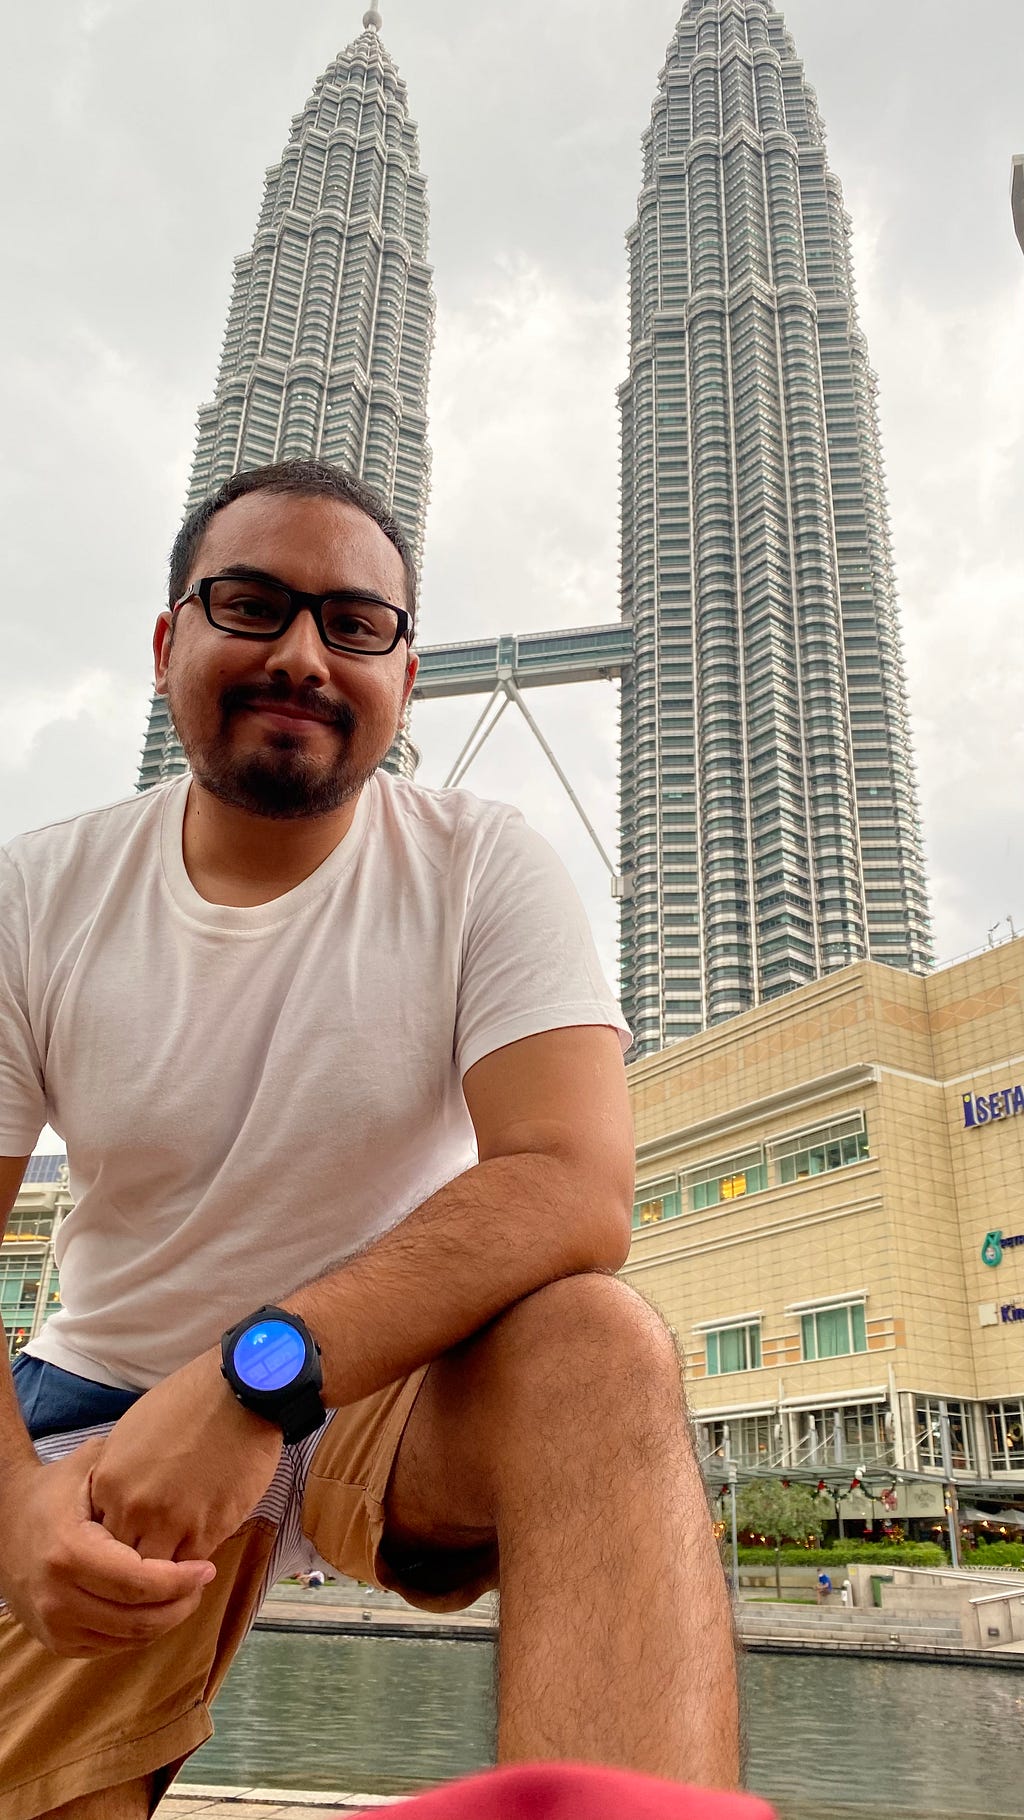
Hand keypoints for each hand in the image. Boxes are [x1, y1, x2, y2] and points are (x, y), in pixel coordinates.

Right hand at [0, 1441, 215, 1657]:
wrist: (3, 1520)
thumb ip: (130, 1470)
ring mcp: (54, 1625)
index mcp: (70, 1553)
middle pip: (137, 1619)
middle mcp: (58, 1597)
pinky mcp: (56, 1641)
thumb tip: (181, 1477)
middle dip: (180, 1604)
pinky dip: (140, 1631)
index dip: (180, 1581)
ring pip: (128, 1640)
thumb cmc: (56, 1489)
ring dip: (165, 1621)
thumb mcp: (89, 1467)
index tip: (206, 1567)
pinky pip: (111, 1647)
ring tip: (185, 1593)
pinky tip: (155, 1606)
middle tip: (202, 1582)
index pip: (139, 1583)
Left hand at [89, 1349, 282, 1563]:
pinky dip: (192, 1569)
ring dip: (164, 1571)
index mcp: (110, 1482)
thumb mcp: (134, 1431)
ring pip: (154, 1572)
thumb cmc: (191, 1402)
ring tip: (176, 1565)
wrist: (242, 1393)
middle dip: (135, 1559)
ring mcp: (170, 1522)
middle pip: (121, 1558)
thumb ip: (120, 1474)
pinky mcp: (208, 1531)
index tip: (132, 1534)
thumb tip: (118, 1500)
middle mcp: (133, 1508)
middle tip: (151, 1558)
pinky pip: (189, 1568)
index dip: (115, 1538)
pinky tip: (198, 1559)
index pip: (98, 1533)